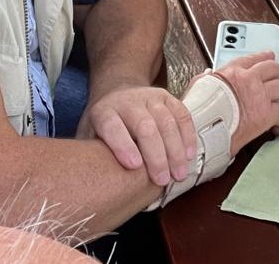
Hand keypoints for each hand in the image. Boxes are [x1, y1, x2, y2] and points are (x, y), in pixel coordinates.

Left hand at [78, 85, 196, 186]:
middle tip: (162, 180)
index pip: (112, 126)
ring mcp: (149, 97)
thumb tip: (97, 185)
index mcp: (104, 112)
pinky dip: (187, 136)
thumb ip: (92, 155)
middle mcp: (127, 101)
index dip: (123, 145)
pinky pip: (182, 115)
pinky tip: (189, 156)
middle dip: (156, 155)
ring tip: (178, 174)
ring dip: (175, 150)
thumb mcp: (89, 136)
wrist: (118, 92)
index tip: (134, 166)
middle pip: (145, 126)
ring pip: (166, 122)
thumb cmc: (104, 125)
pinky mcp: (167, 97)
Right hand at [208, 51, 278, 153]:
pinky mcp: (265, 115)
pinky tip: (277, 126)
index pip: (253, 59)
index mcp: (232, 72)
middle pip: (274, 68)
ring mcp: (259, 96)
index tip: (270, 56)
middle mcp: (248, 79)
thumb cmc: (198, 112)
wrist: (201, 129)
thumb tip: (208, 74)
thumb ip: (206, 79)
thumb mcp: (198, 87)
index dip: (264, 57)